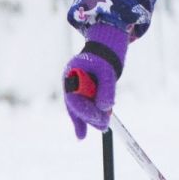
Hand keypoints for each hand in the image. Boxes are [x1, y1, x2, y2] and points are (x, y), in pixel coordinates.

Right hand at [62, 24, 129, 138]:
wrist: (107, 44)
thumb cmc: (106, 55)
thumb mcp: (108, 72)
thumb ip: (106, 89)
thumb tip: (105, 108)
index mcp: (71, 75)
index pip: (75, 100)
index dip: (86, 113)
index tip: (100, 120)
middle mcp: (70, 83)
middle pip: (76, 106)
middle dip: (90, 118)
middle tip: (104, 127)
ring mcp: (76, 87)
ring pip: (80, 108)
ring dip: (92, 117)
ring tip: (104, 125)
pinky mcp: (83, 91)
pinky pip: (83, 107)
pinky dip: (87, 117)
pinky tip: (81, 135)